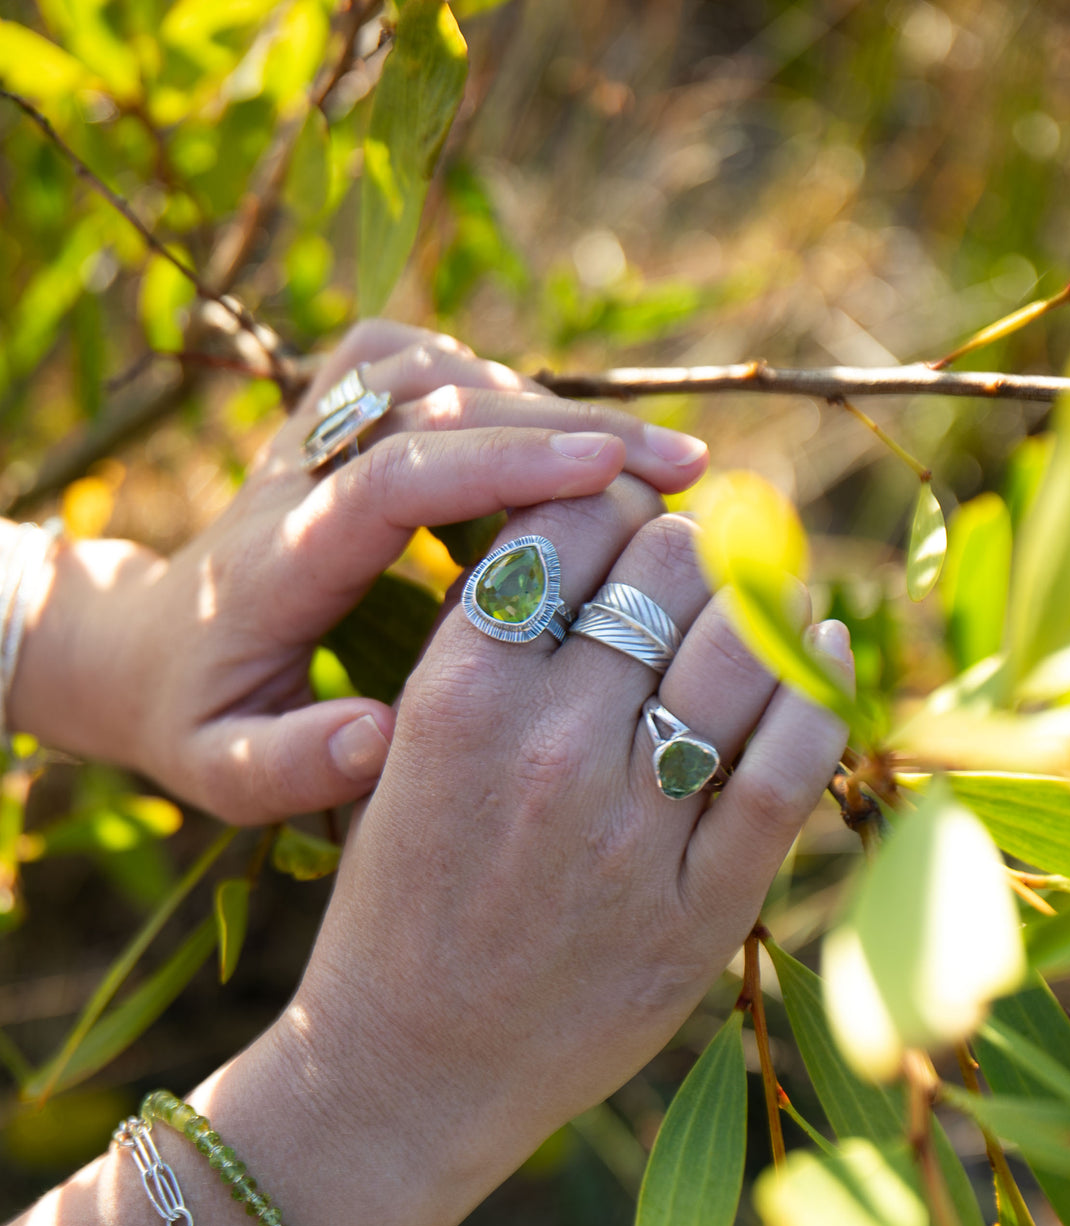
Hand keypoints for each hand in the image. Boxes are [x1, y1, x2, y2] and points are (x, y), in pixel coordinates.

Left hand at [9, 322, 707, 821]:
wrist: (137, 645)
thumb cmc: (196, 719)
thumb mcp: (223, 772)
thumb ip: (292, 766)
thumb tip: (383, 742)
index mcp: (275, 559)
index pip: (392, 478)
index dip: (503, 465)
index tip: (612, 475)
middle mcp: (291, 475)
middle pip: (433, 408)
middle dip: (566, 427)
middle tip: (685, 470)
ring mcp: (306, 432)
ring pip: (435, 372)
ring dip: (550, 404)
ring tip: (654, 460)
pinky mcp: (326, 414)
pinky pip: (417, 363)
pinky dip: (499, 386)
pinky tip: (562, 439)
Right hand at [288, 478, 851, 1225]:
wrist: (408, 1067)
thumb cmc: (398, 899)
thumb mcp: (401, 751)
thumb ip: (484, 648)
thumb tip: (590, 537)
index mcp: (458, 694)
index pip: (571, 520)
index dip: (610, 496)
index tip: (625, 512)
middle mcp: (548, 746)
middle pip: (666, 565)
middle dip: (684, 547)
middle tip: (687, 563)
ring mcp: (632, 829)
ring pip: (741, 643)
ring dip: (760, 599)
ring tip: (757, 596)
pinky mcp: (701, 905)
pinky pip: (793, 761)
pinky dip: (821, 686)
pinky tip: (823, 650)